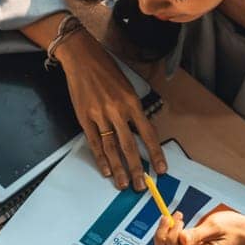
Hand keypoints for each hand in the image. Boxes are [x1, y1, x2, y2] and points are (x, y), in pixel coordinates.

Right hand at [55, 31, 165, 190]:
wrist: (82, 58)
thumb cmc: (107, 70)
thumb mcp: (127, 87)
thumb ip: (133, 110)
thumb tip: (139, 132)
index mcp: (131, 102)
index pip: (147, 133)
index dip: (154, 153)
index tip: (161, 169)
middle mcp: (117, 110)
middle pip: (129, 145)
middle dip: (136, 168)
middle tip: (141, 186)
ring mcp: (99, 115)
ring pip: (111, 148)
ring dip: (118, 168)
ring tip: (124, 184)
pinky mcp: (84, 118)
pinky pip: (94, 143)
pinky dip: (100, 158)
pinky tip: (106, 171)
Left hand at [154, 210, 244, 244]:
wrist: (242, 232)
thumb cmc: (232, 228)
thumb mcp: (215, 227)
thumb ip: (197, 234)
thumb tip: (181, 239)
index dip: (171, 240)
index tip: (177, 221)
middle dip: (163, 238)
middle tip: (168, 219)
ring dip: (164, 237)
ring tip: (173, 219)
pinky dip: (168, 238)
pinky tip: (174, 224)